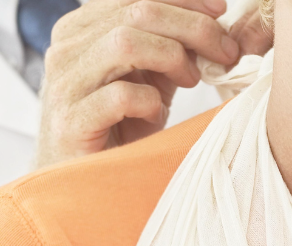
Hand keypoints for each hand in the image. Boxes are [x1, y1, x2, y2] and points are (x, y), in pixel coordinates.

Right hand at [35, 0, 272, 166]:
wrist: (84, 182)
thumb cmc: (119, 129)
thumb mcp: (147, 78)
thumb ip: (168, 47)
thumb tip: (214, 23)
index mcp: (82, 27)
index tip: (220, 12)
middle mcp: (68, 47)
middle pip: (137, 12)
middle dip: (192, 27)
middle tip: (225, 51)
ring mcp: (65, 83)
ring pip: (126, 43)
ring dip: (173, 57)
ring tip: (192, 80)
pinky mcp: (71, 121)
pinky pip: (121, 95)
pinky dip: (150, 101)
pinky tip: (156, 114)